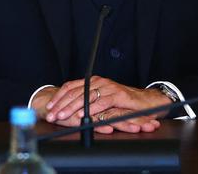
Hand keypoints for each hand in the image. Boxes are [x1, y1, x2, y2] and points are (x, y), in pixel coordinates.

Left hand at [44, 76, 162, 133]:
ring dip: (71, 108)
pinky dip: (90, 110)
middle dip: (61, 105)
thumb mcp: (103, 101)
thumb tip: (70, 110)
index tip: (49, 107)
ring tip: (62, 116)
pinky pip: (101, 103)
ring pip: (85, 97)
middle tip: (51, 115)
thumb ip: (89, 103)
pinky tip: (82, 116)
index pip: (70, 87)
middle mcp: (98, 82)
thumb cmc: (124, 104)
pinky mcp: (117, 95)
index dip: (58, 97)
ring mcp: (108, 87)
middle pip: (74, 92)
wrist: (148, 101)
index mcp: (92, 82)